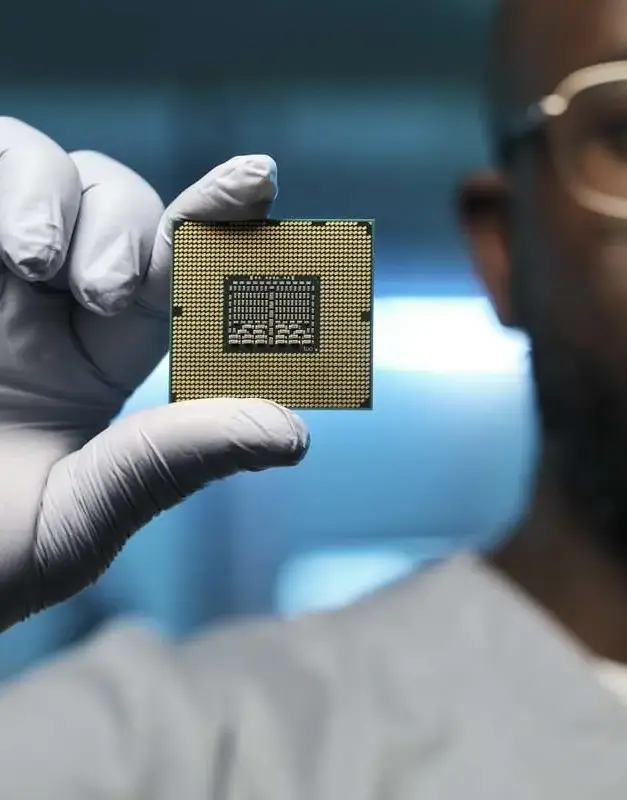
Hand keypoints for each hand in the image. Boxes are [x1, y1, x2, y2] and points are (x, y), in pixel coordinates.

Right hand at [0, 118, 308, 629]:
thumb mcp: (85, 516)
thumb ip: (177, 461)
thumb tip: (294, 433)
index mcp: (98, 359)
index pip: (174, 273)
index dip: (220, 222)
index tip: (259, 178)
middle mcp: (45, 305)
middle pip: (117, 204)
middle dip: (129, 227)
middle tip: (107, 291)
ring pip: (39, 165)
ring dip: (53, 194)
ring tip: (38, 265)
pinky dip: (1, 178)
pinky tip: (7, 248)